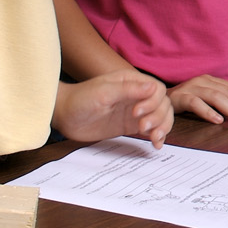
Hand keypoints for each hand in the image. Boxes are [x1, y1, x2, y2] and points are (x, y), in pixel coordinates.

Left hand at [53, 71, 172, 148]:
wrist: (64, 116)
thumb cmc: (80, 99)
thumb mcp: (103, 92)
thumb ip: (128, 90)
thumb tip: (154, 87)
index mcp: (132, 82)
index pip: (158, 90)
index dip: (153, 102)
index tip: (136, 113)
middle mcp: (137, 96)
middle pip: (163, 104)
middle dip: (158, 117)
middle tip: (142, 127)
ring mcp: (135, 111)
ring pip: (161, 117)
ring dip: (162, 127)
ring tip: (154, 138)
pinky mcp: (131, 125)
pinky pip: (151, 129)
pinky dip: (158, 136)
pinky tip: (156, 144)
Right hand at [168, 75, 227, 125]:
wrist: (155, 101)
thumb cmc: (183, 103)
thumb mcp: (204, 101)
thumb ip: (220, 104)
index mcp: (211, 80)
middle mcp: (203, 81)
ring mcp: (191, 87)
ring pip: (216, 97)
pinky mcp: (180, 96)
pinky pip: (196, 103)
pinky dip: (208, 111)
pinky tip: (218, 120)